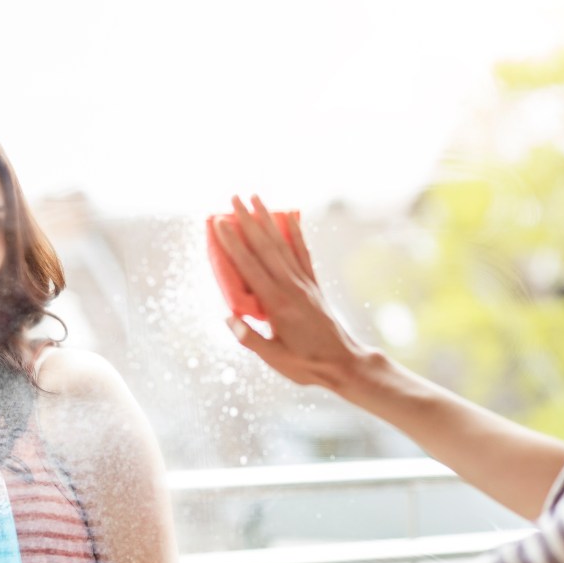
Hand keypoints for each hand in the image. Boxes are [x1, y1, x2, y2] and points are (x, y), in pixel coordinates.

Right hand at [212, 194, 372, 389]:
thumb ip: (250, 338)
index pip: (249, 266)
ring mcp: (304, 283)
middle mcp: (291, 287)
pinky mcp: (313, 285)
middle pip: (265, 247)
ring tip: (256, 198)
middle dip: (248, 220)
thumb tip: (227, 318)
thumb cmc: (306, 364)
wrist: (344, 363)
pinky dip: (296, 233)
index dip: (233, 243)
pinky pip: (303, 253)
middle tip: (234, 198)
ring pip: (283, 244)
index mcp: (277, 303)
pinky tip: (290, 217)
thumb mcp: (274, 357)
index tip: (219, 222)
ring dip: (268, 219)